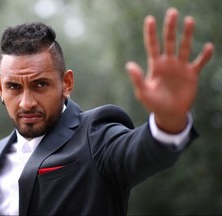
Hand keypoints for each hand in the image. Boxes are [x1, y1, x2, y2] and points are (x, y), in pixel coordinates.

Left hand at [126, 8, 213, 132]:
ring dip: (187, 35)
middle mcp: (168, 63)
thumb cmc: (154, 104)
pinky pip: (199, 62)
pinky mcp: (192, 74)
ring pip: (184, 47)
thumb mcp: (143, 93)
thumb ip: (137, 79)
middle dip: (170, 27)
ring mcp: (180, 67)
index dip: (151, 33)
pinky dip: (204, 56)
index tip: (150, 19)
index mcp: (155, 65)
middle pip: (169, 41)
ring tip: (188, 20)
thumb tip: (129, 65)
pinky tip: (208, 47)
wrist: (169, 113)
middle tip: (172, 12)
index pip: (152, 45)